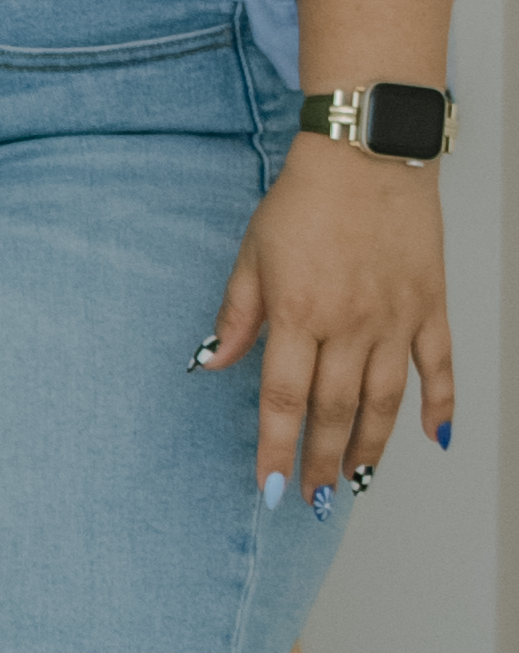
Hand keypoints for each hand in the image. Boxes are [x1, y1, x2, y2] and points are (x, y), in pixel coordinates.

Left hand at [203, 140, 457, 504]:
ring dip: (371, 447)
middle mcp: (349, 324)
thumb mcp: (253, 253)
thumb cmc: (304, 199)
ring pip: (385, 400)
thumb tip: (211, 365)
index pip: (282, 398)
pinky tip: (434, 438)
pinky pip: (439, 366)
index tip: (268, 487)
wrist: (366, 153)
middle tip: (314, 500)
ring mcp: (394, 318)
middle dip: (322, 461)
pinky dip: (440, 404)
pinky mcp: (430, 306)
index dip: (274, 448)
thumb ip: (238, 315)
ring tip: (357, 482)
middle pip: (335, 410)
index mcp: (298, 312)